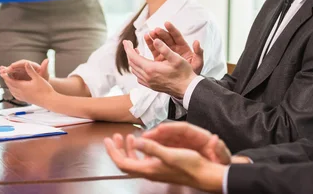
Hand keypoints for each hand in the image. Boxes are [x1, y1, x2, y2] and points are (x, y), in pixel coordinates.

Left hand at [0, 61, 54, 105]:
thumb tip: (26, 63)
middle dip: (6, 80)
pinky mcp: (26, 100)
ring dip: (9, 85)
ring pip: (12, 91)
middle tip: (3, 75)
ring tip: (8, 82)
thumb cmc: (45, 89)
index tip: (1, 72)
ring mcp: (23, 97)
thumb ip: (31, 70)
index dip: (5, 76)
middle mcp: (21, 92)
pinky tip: (14, 91)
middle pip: (10, 86)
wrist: (49, 100)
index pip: (10, 81)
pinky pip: (16, 95)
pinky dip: (13, 91)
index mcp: (22, 86)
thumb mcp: (38, 78)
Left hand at [104, 133, 225, 192]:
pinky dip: (141, 150)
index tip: (108, 139)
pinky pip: (145, 160)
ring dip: (129, 149)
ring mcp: (155, 171)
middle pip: (127, 162)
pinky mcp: (161, 169)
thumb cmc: (189, 165)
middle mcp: (149, 172)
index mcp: (148, 169)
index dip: (113, 151)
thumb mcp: (169, 154)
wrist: (204, 176)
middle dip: (119, 149)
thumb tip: (135, 140)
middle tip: (116, 137)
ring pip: (135, 161)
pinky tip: (146, 143)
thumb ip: (151, 147)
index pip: (123, 162)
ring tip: (129, 137)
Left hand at [124, 39, 196, 98]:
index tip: (126, 41)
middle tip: (129, 44)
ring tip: (135, 52)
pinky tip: (141, 65)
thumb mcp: (176, 58)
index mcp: (151, 69)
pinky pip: (139, 77)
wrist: (187, 89)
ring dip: (133, 60)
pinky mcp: (152, 86)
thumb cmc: (183, 73)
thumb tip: (155, 40)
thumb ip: (164, 49)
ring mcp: (149, 83)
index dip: (128, 48)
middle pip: (132, 63)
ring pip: (135, 70)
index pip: (133, 57)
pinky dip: (137, 69)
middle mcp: (147, 77)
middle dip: (129, 52)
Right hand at [142, 122, 230, 163]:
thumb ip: (219, 148)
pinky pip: (166, 146)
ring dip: (155, 139)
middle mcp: (191, 137)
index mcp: (201, 136)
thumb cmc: (221, 161)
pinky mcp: (180, 150)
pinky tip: (148, 152)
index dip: (171, 127)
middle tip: (145, 135)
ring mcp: (184, 143)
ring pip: (167, 139)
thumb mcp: (221, 155)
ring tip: (142, 142)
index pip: (184, 128)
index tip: (159, 128)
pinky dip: (157, 147)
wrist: (221, 169)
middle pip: (172, 132)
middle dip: (158, 133)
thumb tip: (216, 140)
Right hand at [146, 21, 203, 73]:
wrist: (186, 83)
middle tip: (155, 30)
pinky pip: (154, 49)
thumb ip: (198, 52)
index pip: (177, 36)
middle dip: (161, 33)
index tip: (166, 23)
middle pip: (167, 38)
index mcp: (183, 47)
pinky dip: (150, 44)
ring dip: (154, 37)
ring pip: (160, 42)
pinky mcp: (160, 58)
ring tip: (149, 33)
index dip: (172, 29)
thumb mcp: (198, 63)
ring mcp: (167, 53)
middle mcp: (174, 48)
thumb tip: (197, 42)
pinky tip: (146, 38)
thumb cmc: (193, 72)